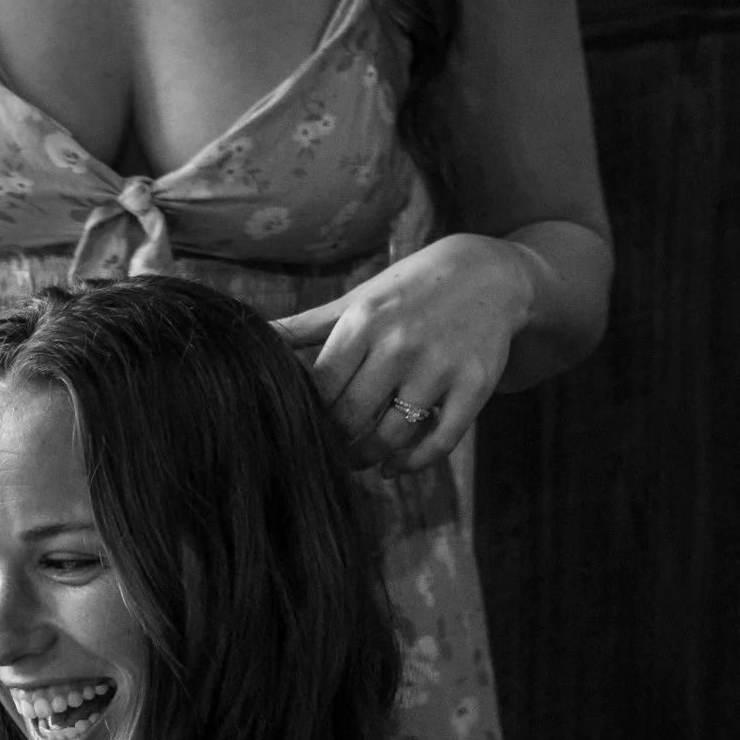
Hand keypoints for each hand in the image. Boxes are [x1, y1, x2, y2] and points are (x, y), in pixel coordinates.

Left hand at [272, 234, 539, 470]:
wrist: (490, 273)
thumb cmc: (409, 290)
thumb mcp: (357, 301)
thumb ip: (305, 325)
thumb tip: (250, 333)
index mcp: (364, 323)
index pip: (320, 387)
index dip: (306, 415)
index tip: (297, 428)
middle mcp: (400, 345)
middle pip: (350, 417)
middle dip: (332, 442)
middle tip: (323, 453)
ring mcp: (440, 368)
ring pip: (392, 435)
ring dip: (368, 458)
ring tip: (355, 460)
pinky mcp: (475, 386)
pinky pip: (440, 441)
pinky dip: (413, 463)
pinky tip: (394, 466)